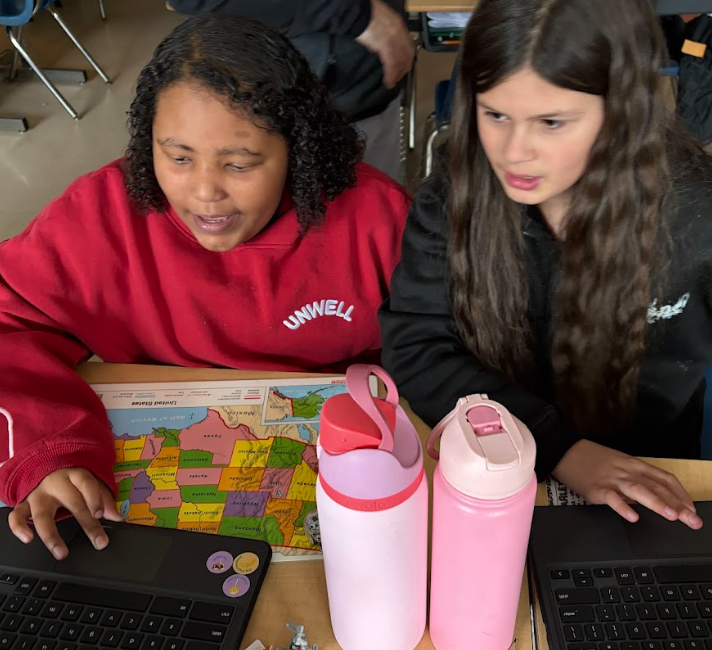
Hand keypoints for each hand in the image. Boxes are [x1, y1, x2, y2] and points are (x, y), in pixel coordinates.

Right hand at [8, 467, 121, 558]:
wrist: (44, 466)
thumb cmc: (70, 478)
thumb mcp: (88, 481)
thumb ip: (103, 497)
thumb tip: (117, 517)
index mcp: (74, 474)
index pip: (86, 483)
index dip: (94, 498)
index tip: (101, 514)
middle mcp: (56, 483)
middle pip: (71, 502)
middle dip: (86, 523)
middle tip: (99, 542)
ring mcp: (38, 494)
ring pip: (42, 515)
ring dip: (51, 535)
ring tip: (61, 552)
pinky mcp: (23, 503)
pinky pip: (16, 515)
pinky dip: (19, 527)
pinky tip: (28, 539)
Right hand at [356, 0, 414, 88]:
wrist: (358, 10)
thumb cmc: (366, 14)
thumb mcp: (382, 20)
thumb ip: (387, 32)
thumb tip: (386, 44)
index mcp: (399, 25)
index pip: (408, 46)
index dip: (406, 59)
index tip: (403, 67)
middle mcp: (399, 32)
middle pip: (407, 55)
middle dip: (404, 69)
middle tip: (398, 77)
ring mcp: (394, 38)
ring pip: (400, 61)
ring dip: (397, 74)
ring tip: (392, 82)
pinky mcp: (385, 44)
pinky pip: (392, 64)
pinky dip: (391, 74)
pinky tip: (388, 80)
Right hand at [552, 440, 702, 528]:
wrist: (565, 450)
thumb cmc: (591, 459)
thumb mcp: (618, 465)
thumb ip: (636, 479)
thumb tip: (653, 497)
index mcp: (634, 465)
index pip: (665, 479)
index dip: (681, 495)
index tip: (691, 509)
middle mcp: (627, 471)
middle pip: (657, 487)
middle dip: (677, 505)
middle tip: (692, 521)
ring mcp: (612, 479)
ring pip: (639, 490)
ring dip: (657, 503)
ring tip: (672, 516)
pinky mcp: (596, 488)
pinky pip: (612, 498)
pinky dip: (623, 507)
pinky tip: (632, 517)